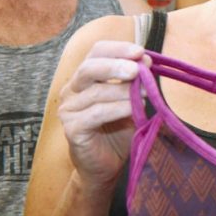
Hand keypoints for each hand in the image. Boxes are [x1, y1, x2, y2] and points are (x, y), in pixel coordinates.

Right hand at [58, 40, 145, 188]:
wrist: (107, 166)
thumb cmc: (118, 131)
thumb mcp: (130, 101)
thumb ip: (135, 81)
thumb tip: (146, 60)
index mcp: (85, 78)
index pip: (96, 52)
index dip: (117, 49)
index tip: (140, 52)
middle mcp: (72, 90)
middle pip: (89, 67)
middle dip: (116, 65)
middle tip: (138, 69)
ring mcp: (68, 109)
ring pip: (96, 92)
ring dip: (124, 90)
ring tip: (146, 93)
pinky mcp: (72, 128)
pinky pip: (96, 114)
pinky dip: (117, 108)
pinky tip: (134, 108)